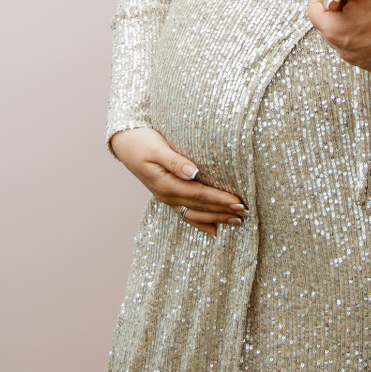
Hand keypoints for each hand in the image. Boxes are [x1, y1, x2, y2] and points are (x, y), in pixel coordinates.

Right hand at [108, 127, 246, 236]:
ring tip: (236, 221)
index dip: (220, 199)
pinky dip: (201, 223)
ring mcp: (167, 198)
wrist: (125, 143)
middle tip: (245, 213)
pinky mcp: (168, 195)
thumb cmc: (142, 141)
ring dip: (216, 218)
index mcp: (166, 184)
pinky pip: (186, 214)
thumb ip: (175, 161)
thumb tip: (193, 172)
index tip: (239, 202)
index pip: (199, 194)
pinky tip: (214, 230)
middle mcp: (167, 195)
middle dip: (223, 211)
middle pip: (200, 207)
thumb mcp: (157, 148)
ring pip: (195, 213)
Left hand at [309, 0, 370, 73]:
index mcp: (333, 31)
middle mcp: (341, 49)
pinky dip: (368, 37)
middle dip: (339, 10)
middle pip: (330, 24)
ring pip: (347, 36)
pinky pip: (364, 48)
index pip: (314, 10)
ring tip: (370, 13)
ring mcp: (358, 60)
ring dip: (354, 24)